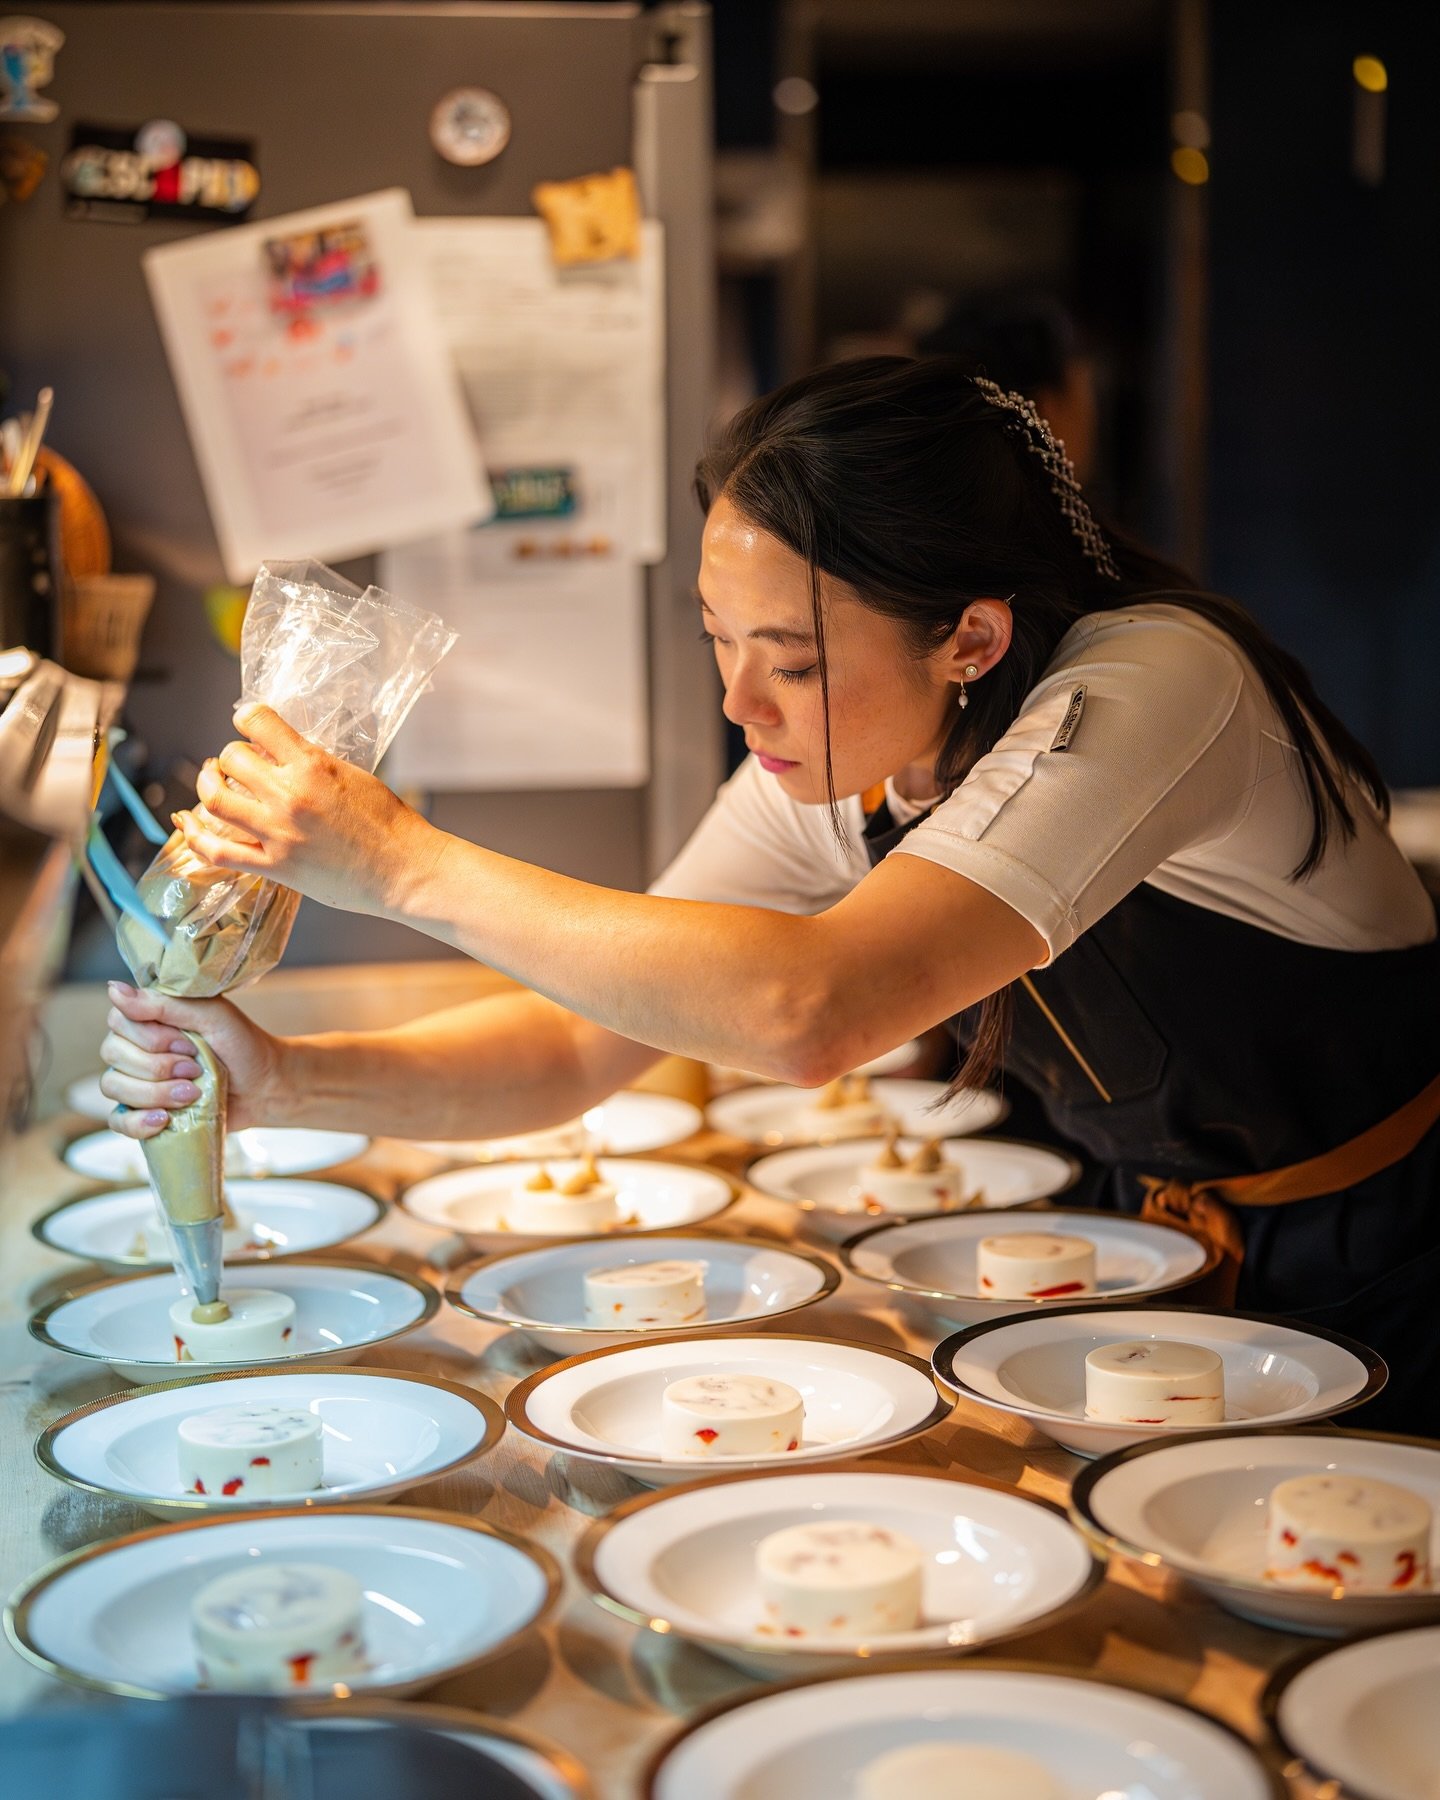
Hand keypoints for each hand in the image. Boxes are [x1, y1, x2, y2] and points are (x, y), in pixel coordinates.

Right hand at [101, 981, 282, 1139]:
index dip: (152, 1038)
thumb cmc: (240, 1044)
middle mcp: (134, 1046)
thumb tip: (114, 989)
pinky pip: (116, 1120)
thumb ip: (164, 1004)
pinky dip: (136, 1122)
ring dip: (154, 1093)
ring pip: (112, 1086)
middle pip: (112, 1054)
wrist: (263, 1087)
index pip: (117, 1021)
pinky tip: (164, 1120)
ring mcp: (135, 1080)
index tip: (189, 1044)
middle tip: (196, 1069)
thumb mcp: (211, 1015)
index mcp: (148, 1017)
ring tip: (192, 1094)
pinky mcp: (142, 1112)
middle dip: (158, 1066)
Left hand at [177, 702, 443, 916]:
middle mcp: (289, 796)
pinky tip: (188, 823)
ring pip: (214, 798)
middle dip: (229, 756)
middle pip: (230, 758)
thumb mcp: (353, 775)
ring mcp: (278, 833)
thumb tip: (279, 755)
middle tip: (237, 763)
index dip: (246, 717)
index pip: (257, 722)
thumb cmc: (390, 823)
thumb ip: (313, 763)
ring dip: (206, 784)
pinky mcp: (274, 866)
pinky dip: (195, 834)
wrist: (405, 870)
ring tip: (211, 782)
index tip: (246, 723)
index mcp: (313, 765)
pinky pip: (217, 850)